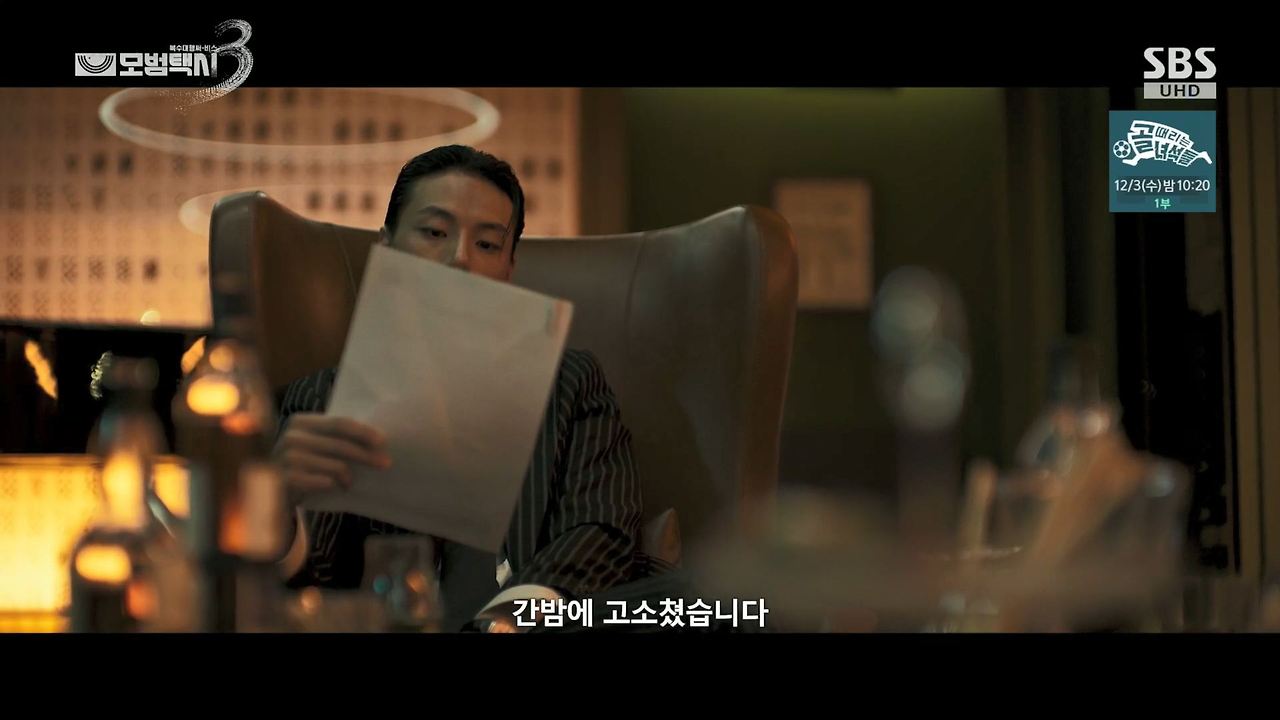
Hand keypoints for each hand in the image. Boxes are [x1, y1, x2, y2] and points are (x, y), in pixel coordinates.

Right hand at [274, 413, 390, 503]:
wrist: (268, 490)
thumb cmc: (301, 465)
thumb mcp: (316, 446)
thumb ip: (336, 438)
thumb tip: (377, 442)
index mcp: (301, 421)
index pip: (340, 423)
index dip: (364, 432)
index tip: (383, 442)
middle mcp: (291, 436)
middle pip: (340, 445)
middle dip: (366, 455)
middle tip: (385, 464)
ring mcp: (285, 458)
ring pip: (335, 466)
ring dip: (348, 476)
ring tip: (349, 483)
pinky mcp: (284, 480)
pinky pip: (322, 482)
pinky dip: (333, 485)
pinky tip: (335, 488)